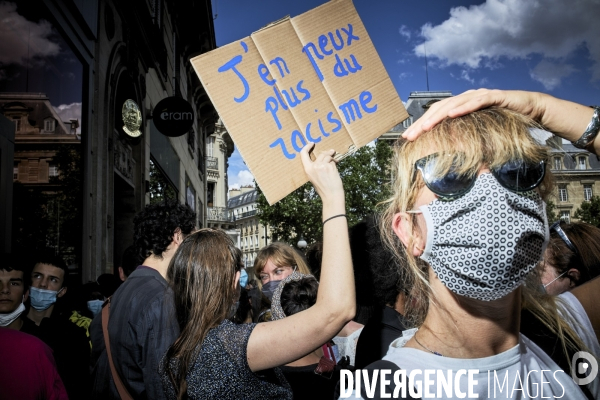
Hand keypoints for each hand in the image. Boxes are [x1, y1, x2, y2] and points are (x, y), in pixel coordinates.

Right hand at [300, 143, 343, 204]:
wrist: (331, 195)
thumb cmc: (324, 188)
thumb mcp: (315, 177)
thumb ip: (316, 167)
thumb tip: (324, 155)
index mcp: (307, 170)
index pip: (303, 154)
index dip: (307, 147)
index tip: (312, 143)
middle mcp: (313, 167)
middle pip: (320, 154)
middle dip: (327, 153)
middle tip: (332, 153)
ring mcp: (321, 166)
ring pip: (327, 156)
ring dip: (332, 157)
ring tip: (335, 162)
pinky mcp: (329, 166)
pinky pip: (332, 160)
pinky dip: (335, 162)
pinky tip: (336, 167)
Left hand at [402, 89, 545, 140]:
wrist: (532, 109)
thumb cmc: (505, 120)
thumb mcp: (480, 130)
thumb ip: (465, 136)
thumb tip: (448, 154)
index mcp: (461, 105)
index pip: (436, 114)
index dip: (421, 125)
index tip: (407, 138)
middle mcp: (467, 97)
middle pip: (439, 109)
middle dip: (423, 122)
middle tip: (410, 135)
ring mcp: (480, 95)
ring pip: (454, 104)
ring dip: (438, 115)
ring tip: (425, 126)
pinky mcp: (495, 96)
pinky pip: (477, 101)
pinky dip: (464, 107)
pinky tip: (452, 114)